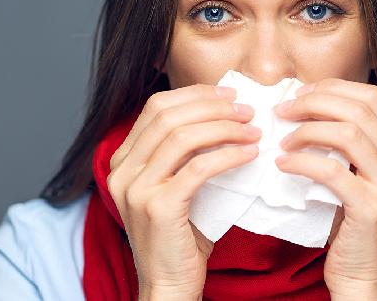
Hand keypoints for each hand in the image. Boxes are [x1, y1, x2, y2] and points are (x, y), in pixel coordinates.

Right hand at [107, 84, 261, 298]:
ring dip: (224, 128)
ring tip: (253, 131)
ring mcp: (136, 189)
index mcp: (123, 160)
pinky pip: (198, 168)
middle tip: (247, 110)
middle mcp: (122, 170)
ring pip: (183, 137)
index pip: (156, 108)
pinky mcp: (158, 207)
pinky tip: (249, 155)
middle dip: (213, 107)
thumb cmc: (180, 235)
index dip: (195, 95)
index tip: (228, 95)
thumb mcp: (175, 186)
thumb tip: (225, 116)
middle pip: (169, 116)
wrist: (169, 284)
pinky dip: (228, 155)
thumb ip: (185, 154)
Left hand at [273, 78, 376, 297]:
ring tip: (282, 140)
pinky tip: (283, 164)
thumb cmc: (355, 227)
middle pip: (359, 109)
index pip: (374, 97)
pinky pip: (332, 171)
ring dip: (307, 130)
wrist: (366, 278)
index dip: (334, 88)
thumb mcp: (361, 178)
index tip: (301, 93)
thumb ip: (350, 146)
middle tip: (283, 110)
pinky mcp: (372, 208)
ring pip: (348, 134)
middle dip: (315, 102)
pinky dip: (302, 161)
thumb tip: (307, 108)